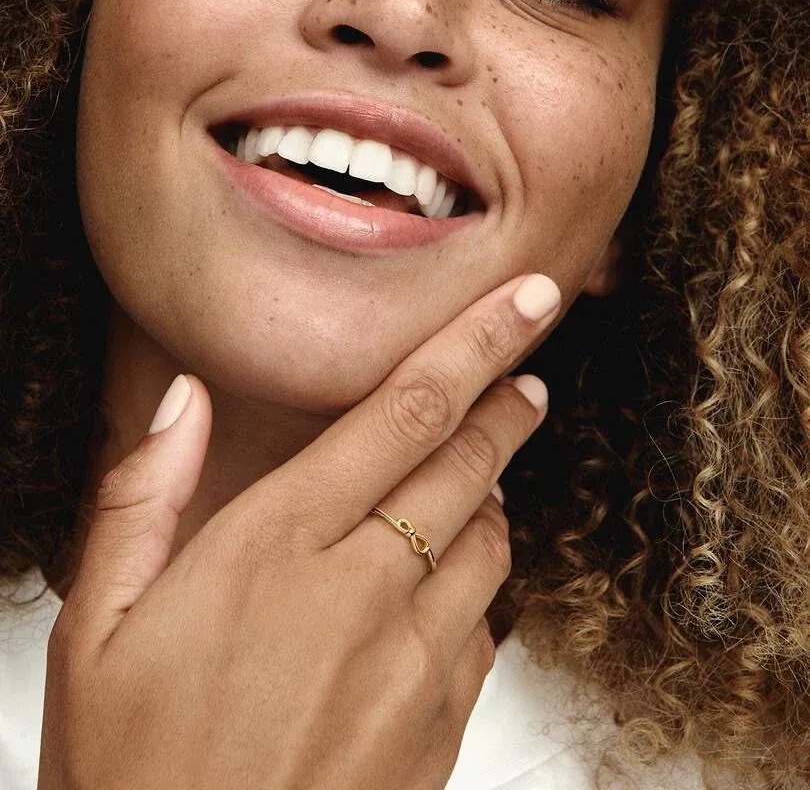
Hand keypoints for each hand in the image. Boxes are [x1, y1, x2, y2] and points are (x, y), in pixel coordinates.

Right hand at [38, 273, 559, 789]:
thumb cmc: (134, 771)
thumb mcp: (99, 627)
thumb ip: (145, 497)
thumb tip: (183, 402)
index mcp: (274, 548)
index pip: (405, 413)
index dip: (477, 345)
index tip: (525, 303)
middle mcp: (360, 593)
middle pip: (468, 462)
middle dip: (507, 401)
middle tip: (526, 371)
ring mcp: (413, 662)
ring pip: (491, 538)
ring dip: (491, 492)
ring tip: (475, 474)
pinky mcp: (441, 723)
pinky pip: (486, 622)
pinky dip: (475, 581)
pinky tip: (440, 583)